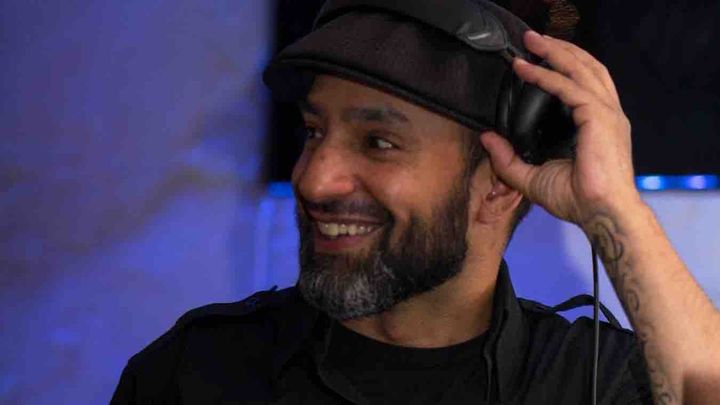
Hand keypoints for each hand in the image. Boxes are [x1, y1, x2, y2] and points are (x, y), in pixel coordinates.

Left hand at [480, 30, 641, 225]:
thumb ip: (508, 158)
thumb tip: (487, 137)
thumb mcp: (531, 177)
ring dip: (556, 52)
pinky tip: (529, 70)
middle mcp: (606, 114)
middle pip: (586, 68)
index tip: (533, 60)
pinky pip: (570, 88)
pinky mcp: (600, 117)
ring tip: (532, 42)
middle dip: (560, 50)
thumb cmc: (577, 200)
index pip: (582, 84)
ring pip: (581, 69)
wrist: (600, 214)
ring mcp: (607, 113)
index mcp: (597, 124)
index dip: (560, 67)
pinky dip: (548, 76)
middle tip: (533, 39)